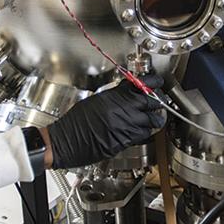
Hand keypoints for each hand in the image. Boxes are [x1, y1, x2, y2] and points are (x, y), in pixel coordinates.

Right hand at [44, 74, 167, 169]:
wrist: (65, 140)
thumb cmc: (75, 122)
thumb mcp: (95, 101)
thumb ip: (114, 96)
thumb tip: (128, 93)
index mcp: (113, 96)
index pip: (140, 84)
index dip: (153, 82)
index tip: (158, 82)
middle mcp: (121, 110)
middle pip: (151, 101)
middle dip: (157, 102)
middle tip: (158, 102)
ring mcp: (124, 126)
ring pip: (151, 121)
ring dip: (154, 120)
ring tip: (153, 119)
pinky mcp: (124, 141)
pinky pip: (143, 135)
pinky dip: (146, 132)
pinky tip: (142, 131)